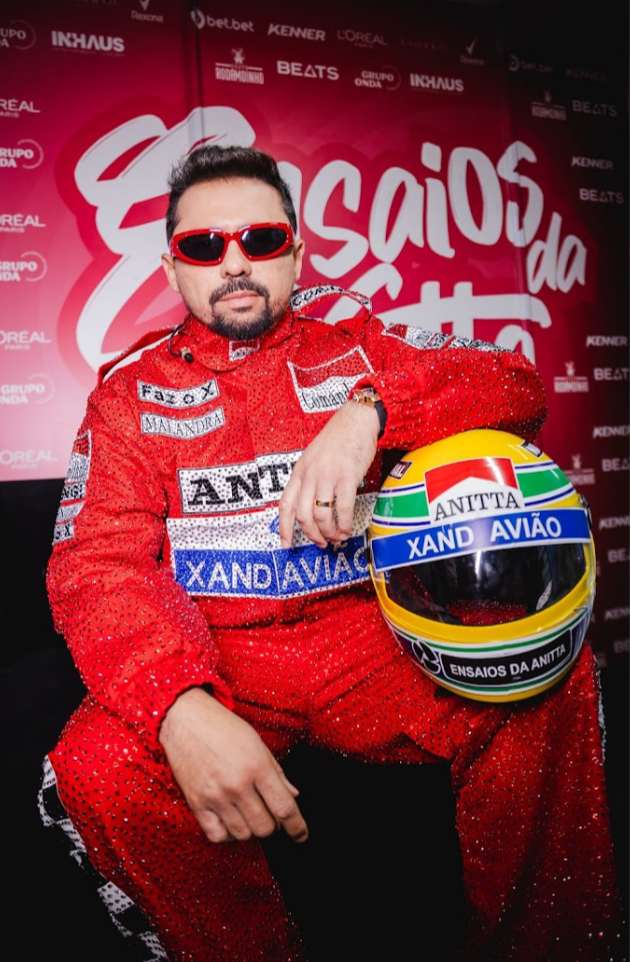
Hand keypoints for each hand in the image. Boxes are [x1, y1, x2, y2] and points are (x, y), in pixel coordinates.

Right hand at [159, 687, 308, 843]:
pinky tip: (231, 822)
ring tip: (250, 815)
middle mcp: (237, 784)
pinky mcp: (197, 803)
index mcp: (257, 766)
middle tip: (271, 815)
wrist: (185, 720)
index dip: (297, 827)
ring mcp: (215, 796)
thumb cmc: (223, 727)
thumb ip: (277, 772)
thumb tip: (293, 795)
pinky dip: (228, 835)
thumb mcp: (257, 743)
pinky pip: (217, 835)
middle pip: (265, 827)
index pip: (284, 808)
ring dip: (251, 829)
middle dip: (273, 826)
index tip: (302, 835)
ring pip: (243, 834)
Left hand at [278, 400, 380, 548]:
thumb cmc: (337, 439)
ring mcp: (328, 475)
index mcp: (299, 471)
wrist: (356, 420)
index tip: (286, 544)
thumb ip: (309, 479)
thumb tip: (309, 504)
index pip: (285, 504)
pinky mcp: (347, 476)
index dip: (284, 528)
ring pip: (321, 514)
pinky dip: (345, 523)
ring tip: (337, 537)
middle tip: (321, 543)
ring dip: (329, 532)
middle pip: (303, 515)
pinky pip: (343, 507)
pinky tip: (347, 528)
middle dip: (312, 534)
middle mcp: (310, 475)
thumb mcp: (313, 458)